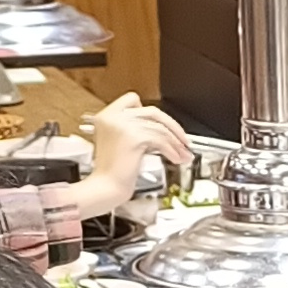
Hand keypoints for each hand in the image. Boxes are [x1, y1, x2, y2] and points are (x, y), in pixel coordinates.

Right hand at [76, 93, 195, 218]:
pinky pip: (161, 140)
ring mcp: (123, 125)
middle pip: (152, 111)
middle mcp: (113, 116)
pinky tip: (175, 158)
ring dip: (176, 142)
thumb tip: (162, 129)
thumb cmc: (111, 172)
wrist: (105, 188)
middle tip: (182, 139)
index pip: (133, 99)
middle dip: (172, 126)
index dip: (151, 112)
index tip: (163, 124)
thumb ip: (134, 129)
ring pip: (160, 128)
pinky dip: (172, 150)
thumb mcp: (119, 142)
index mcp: (107, 115)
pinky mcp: (134, 138)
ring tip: (182, 154)